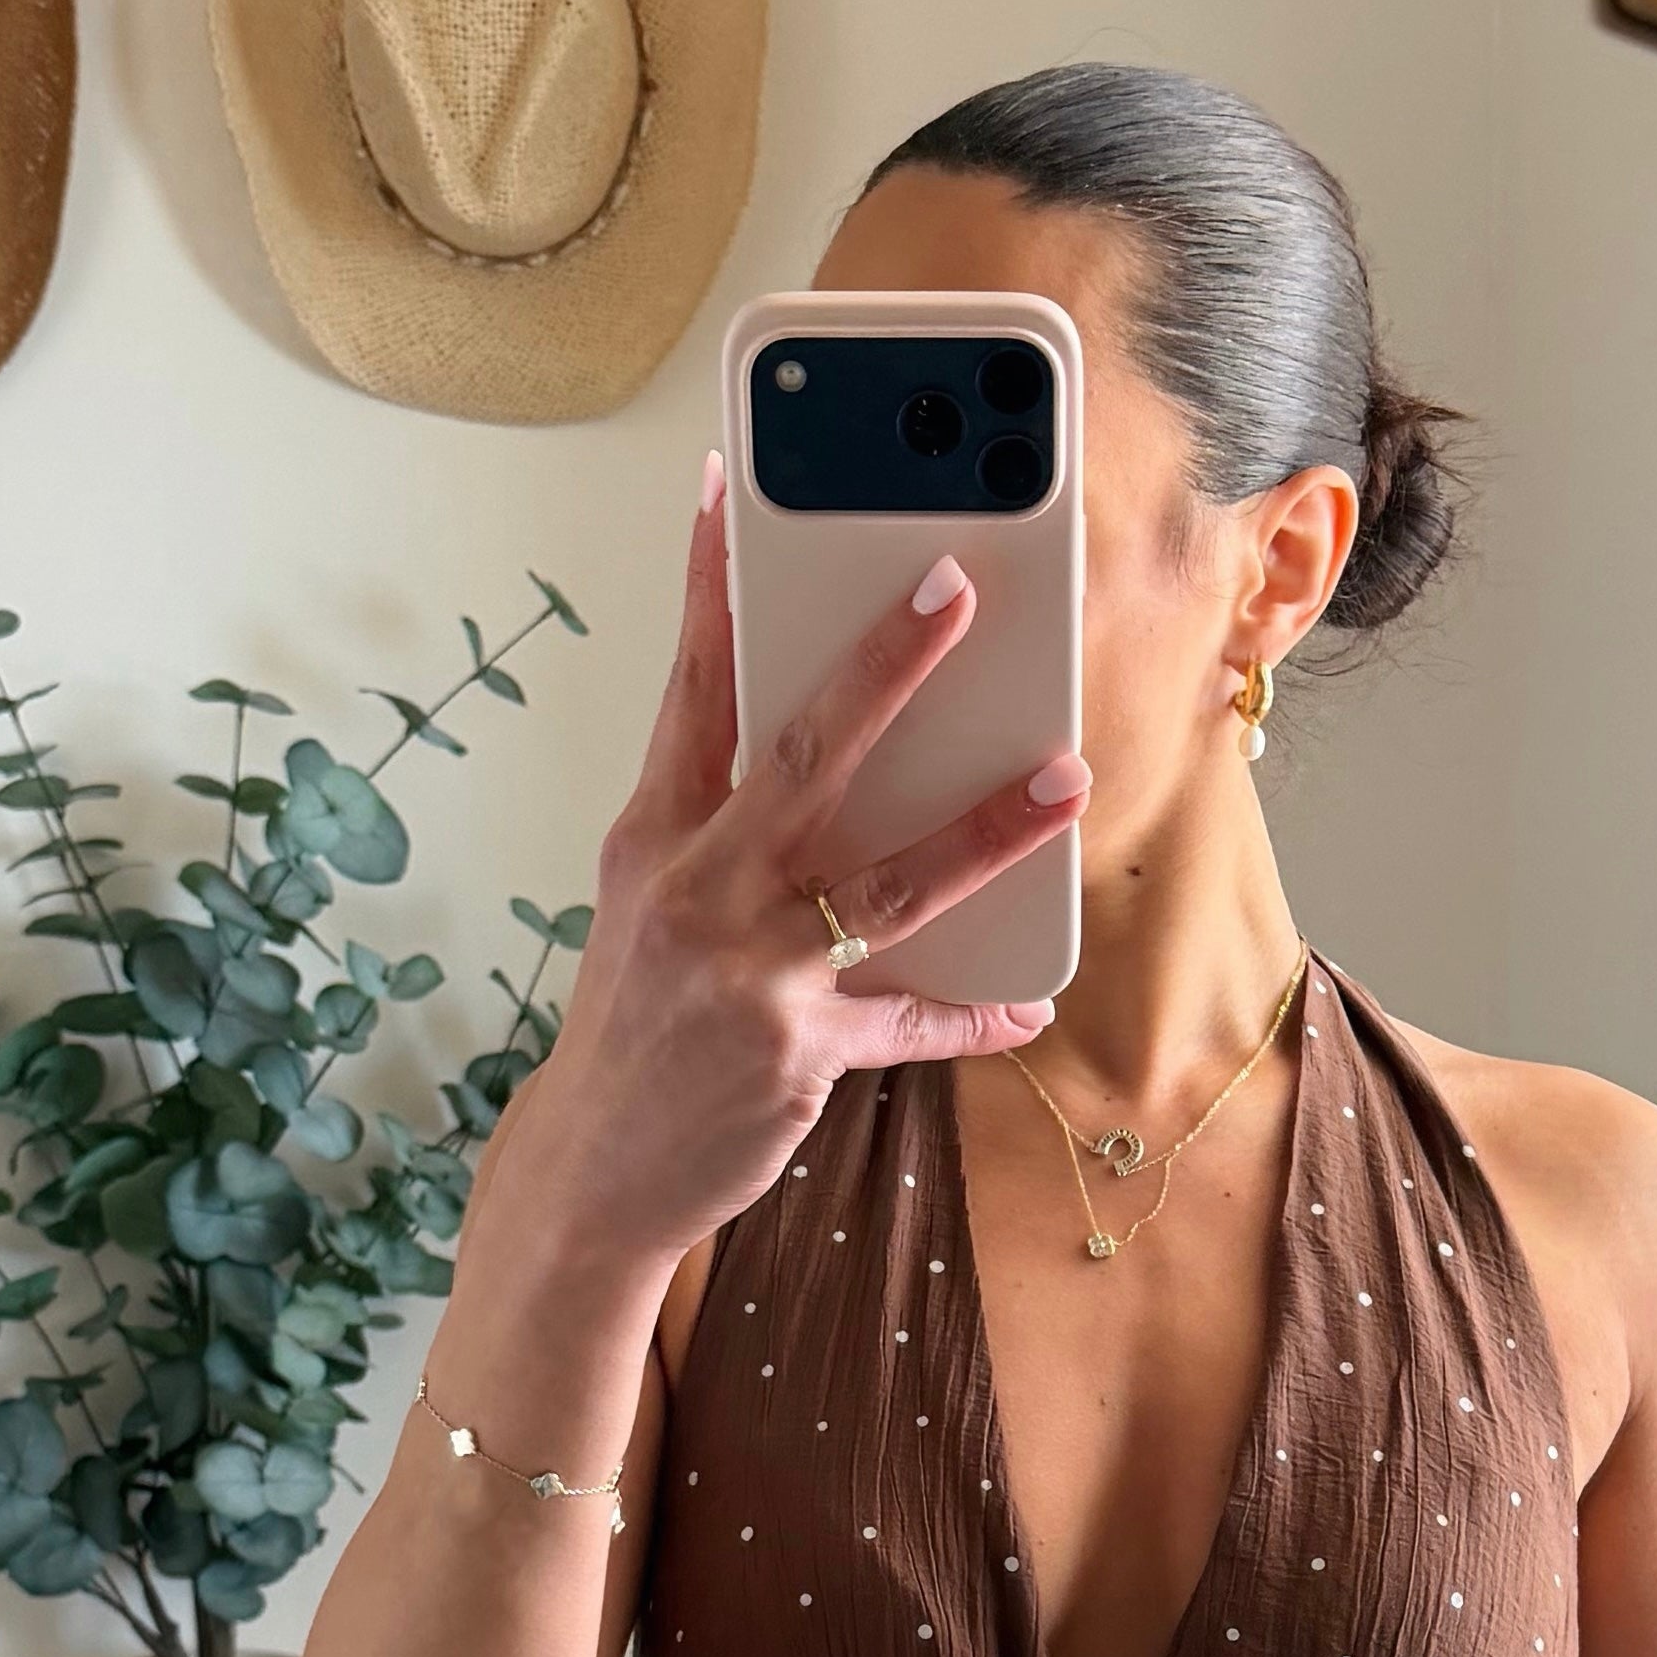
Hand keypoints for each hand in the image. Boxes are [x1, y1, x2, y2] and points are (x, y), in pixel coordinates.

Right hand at [509, 456, 1086, 1275]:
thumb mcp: (646, 906)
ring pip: (888, 883)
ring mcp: (750, 974)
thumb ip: (717, 827)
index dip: (711, 583)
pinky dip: (972, 1016)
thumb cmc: (633, 1026)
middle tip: (956, 587)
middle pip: (802, 754)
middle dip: (885, 665)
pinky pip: (910, 1024)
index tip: (730, 485)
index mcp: (654, 839)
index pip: (689, 688)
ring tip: (1064, 780)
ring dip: (987, 828)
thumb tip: (816, 751)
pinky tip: (1026, 1002)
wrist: (592, 1172)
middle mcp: (699, 892)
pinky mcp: (799, 1054)